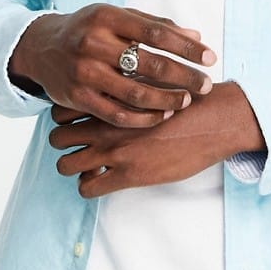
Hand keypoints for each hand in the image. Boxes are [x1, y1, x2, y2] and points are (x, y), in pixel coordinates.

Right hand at [8, 3, 216, 126]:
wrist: (41, 48)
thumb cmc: (89, 29)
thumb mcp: (118, 17)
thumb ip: (155, 25)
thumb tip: (196, 35)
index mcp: (108, 17)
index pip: (157, 33)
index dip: (187, 47)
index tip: (210, 57)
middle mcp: (94, 43)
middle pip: (150, 64)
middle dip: (184, 76)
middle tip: (206, 85)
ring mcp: (84, 73)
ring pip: (136, 93)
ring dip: (167, 100)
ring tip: (187, 101)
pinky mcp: (77, 98)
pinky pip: (117, 114)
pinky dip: (144, 118)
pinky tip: (163, 115)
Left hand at [48, 80, 266, 196]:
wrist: (213, 120)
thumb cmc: (188, 99)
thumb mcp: (152, 81)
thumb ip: (126, 85)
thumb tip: (114, 84)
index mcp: (110, 99)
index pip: (61, 110)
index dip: (65, 119)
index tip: (77, 123)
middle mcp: (105, 124)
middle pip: (57, 137)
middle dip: (64, 144)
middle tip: (80, 146)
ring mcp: (114, 151)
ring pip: (65, 165)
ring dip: (74, 167)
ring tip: (91, 165)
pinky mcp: (127, 175)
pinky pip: (87, 188)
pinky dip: (90, 185)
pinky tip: (106, 178)